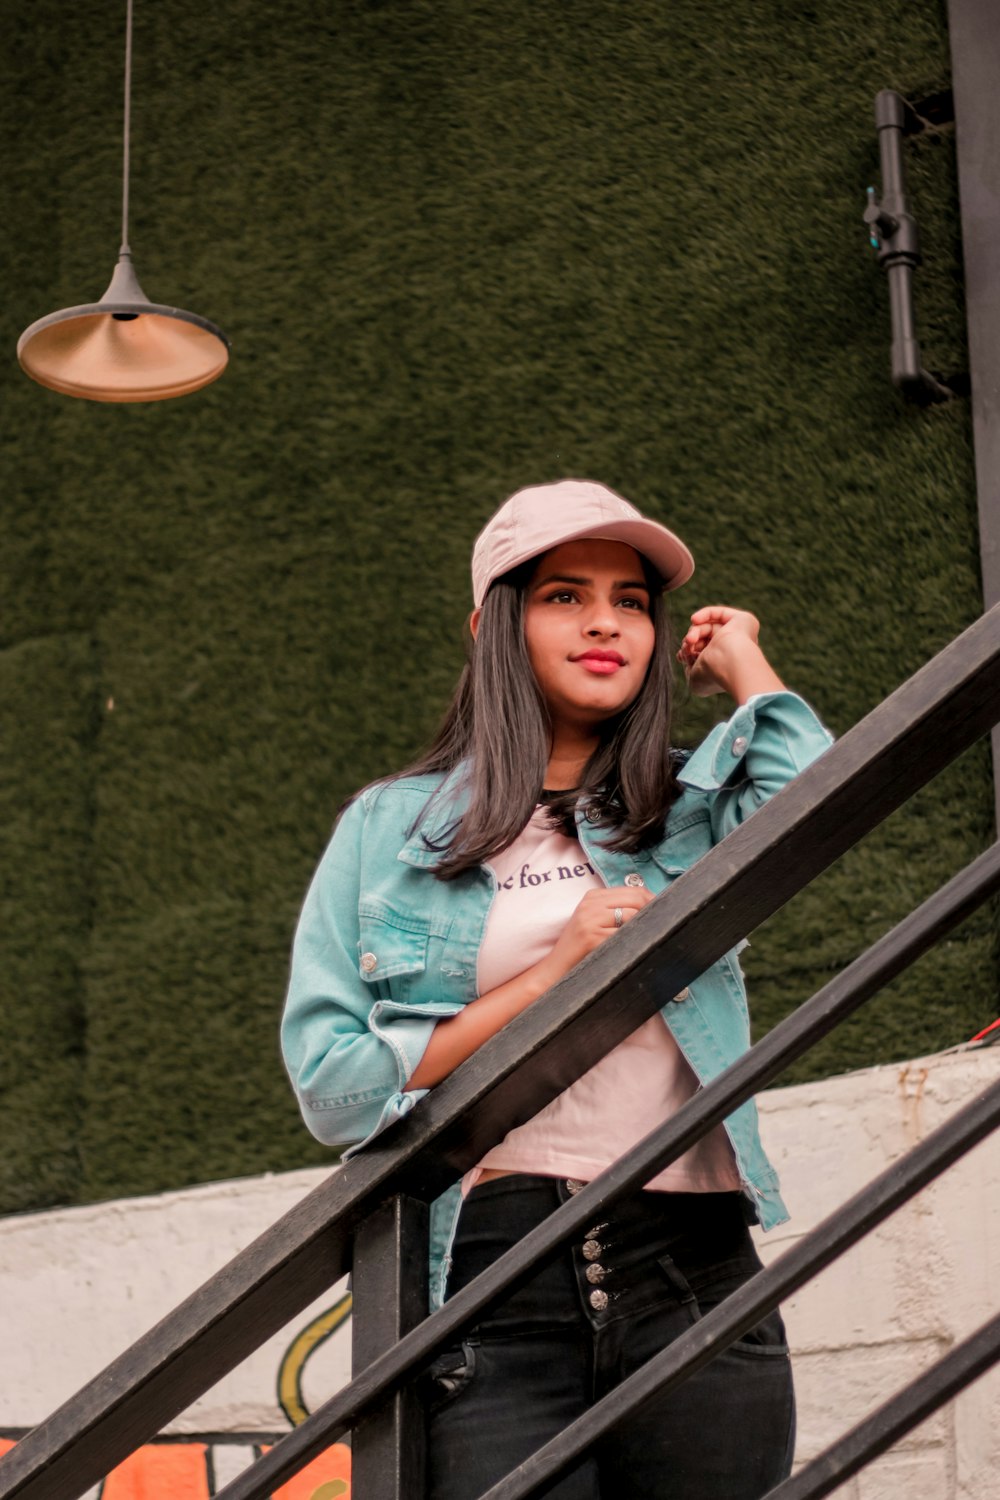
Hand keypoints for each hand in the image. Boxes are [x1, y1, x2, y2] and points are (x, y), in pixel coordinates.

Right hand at [534, 884, 654, 988]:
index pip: (634, 890)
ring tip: (650, 938)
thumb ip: (616, 910)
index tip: (663, 913)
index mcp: (593, 896)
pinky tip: (636, 948)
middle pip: (636, 899)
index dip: (653, 900)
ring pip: (633, 916)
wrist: (556, 968)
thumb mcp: (595, 921)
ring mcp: (590, 919)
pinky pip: (623, 934)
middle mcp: (591, 904)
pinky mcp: (591, 936)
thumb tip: (652, 907)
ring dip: (645, 928)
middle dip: (654, 911)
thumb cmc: (581, 948)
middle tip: (664, 925)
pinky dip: (633, 941)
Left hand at [677, 606, 772, 698]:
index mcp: (725, 668)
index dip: (689, 652)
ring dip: (694, 632)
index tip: (681, 656)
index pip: (705, 655)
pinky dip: (704, 614)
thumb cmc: (713, 674)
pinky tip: (694, 620)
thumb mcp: (695, 680)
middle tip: (685, 647)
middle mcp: (734, 652)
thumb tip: (684, 656)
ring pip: (709, 627)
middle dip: (690, 642)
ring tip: (690, 640)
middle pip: (705, 640)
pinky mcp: (743, 621)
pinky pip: (719, 613)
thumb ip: (690, 670)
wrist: (729, 664)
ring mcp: (740, 637)